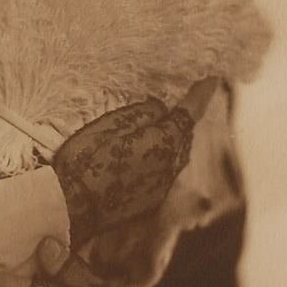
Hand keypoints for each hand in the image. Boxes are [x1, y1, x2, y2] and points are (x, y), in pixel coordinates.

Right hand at [53, 78, 218, 247]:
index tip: (214, 77)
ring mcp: (162, 187)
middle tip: (174, 104)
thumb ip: (143, 113)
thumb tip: (161, 108)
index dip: (202, 93)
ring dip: (169, 141)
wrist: (73, 209)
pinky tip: (135, 161)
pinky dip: (157, 161)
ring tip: (151, 132)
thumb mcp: (111, 125)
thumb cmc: (87, 161)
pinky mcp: (150, 202)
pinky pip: (162, 174)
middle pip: (184, 135)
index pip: (190, 111)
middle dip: (181, 119)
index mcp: (164, 141)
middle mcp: (171, 166)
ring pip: (174, 156)